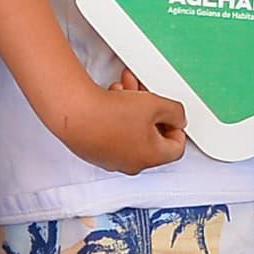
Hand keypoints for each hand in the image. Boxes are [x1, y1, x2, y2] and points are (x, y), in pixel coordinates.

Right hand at [47, 76, 188, 173]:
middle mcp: (132, 163)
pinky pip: (114, 132)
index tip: (171, 112)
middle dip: (151, 112)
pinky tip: (111, 98)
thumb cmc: (111, 114)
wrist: (75, 113)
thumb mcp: (156, 104)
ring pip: (132, 131)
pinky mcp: (95, 150)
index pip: (177, 147)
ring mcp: (112, 158)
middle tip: (147, 94)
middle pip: (152, 137)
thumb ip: (175, 112)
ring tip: (126, 89)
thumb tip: (178, 118)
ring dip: (133, 109)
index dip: (177, 125)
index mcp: (151, 157)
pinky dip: (116, 115)